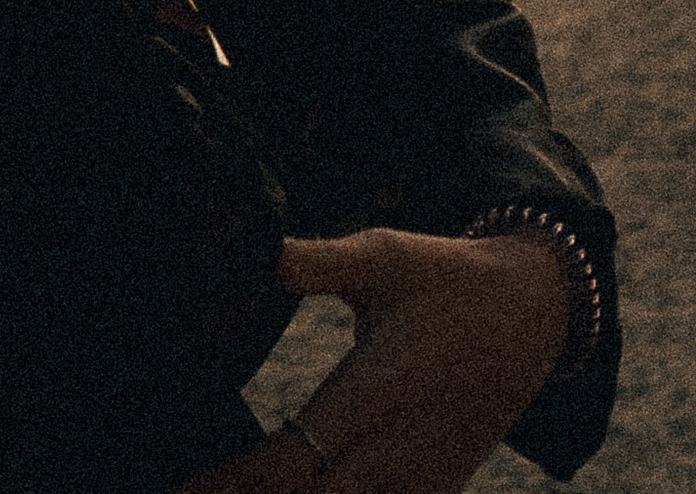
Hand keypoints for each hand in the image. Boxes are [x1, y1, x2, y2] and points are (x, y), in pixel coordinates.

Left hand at [173, 229, 574, 493]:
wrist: (535, 315)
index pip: (294, 456)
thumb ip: (317, 261)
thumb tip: (258, 254)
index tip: (189, 488)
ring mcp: (421, 477)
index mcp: (374, 392)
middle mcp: (396, 449)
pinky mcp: (439, 486)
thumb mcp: (383, 255)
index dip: (239, 482)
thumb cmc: (445, 277)